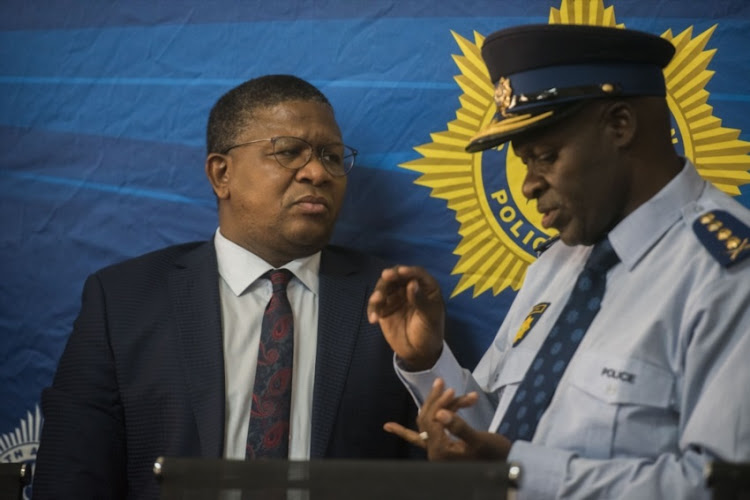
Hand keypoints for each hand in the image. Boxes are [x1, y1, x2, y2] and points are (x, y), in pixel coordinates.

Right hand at [367, 266, 444, 370]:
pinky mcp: (384, 308)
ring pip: (384, 288)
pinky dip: (373, 309)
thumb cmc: (430, 332)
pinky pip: (376, 305)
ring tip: (377, 300)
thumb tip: (411, 283)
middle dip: (390, 276)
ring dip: (379, 291)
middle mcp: (409, 288)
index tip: (401, 271)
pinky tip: (373, 319)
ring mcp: (395, 297)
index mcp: (426, 287)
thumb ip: (420, 300)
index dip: (409, 271)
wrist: (419, 353)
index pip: (417, 274)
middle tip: (385, 276)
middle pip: (397, 277)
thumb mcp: (429, 317)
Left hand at [384, 378, 510, 460]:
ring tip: (454, 392)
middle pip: (427, 419)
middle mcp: (434, 452)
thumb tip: (439, 413)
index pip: (433, 420)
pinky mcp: (440, 448)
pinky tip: (388, 426)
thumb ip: (459, 427)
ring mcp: (436, 450)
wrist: (506, 466)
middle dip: (437, 401)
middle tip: (443, 383)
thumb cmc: (495, 454)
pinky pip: (418, 438)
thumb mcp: (479, 441)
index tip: (453, 389)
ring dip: (438, 406)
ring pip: (430, 422)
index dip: (440, 403)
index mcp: (441, 451)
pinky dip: (404, 432)